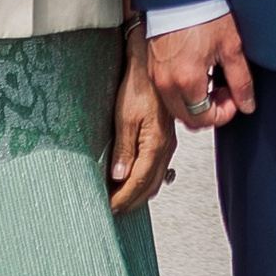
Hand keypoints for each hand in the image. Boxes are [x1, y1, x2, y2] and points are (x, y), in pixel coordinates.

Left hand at [107, 47, 176, 213]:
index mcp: (155, 145)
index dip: (123, 198)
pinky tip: (137, 180)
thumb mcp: (125, 118)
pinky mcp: (165, 138)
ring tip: (122, 200)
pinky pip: (159, 168)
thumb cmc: (139, 87)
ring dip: (140, 193)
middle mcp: (165, 147)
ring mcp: (167, 143)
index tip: (109, 207)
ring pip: (157, 179)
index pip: (138, 182)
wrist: (152, 66)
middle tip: (113, 210)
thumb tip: (119, 176)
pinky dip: (147, 180)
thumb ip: (124, 149)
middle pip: (150, 186)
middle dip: (132, 201)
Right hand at [148, 10, 255, 126]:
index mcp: (187, 80)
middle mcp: (166, 82)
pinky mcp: (152, 67)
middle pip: (188, 118)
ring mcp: (156, 75)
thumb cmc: (204, 12)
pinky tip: (199, 72)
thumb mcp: (231, 48)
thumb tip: (247, 104)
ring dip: (197, 103)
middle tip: (226, 92)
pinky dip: (184, 92)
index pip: (204, 118)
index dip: (224, 114)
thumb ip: (241, 81)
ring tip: (214, 80)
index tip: (234, 99)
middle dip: (210, 112)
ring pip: (177, 107)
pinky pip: (168, 92)